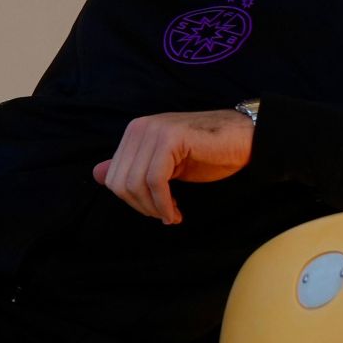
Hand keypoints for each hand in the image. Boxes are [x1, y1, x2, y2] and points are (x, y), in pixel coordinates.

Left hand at [92, 110, 254, 224]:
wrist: (245, 139)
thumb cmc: (208, 153)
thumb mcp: (164, 164)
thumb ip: (132, 167)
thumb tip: (97, 173)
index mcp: (135, 132)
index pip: (113, 177)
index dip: (132, 202)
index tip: (155, 210)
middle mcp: (139, 127)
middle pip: (120, 182)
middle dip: (141, 207)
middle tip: (164, 215)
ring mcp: (154, 130)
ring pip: (135, 183)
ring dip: (154, 208)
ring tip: (172, 214)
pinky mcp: (170, 138)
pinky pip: (155, 180)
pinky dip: (163, 203)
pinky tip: (175, 211)